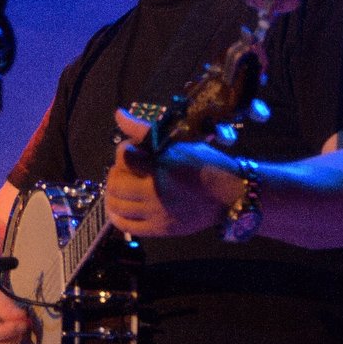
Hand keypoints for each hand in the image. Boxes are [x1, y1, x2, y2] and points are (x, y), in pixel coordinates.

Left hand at [105, 108, 243, 236]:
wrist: (229, 194)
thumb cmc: (205, 164)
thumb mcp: (178, 143)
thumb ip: (145, 130)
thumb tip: (118, 114)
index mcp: (162, 165)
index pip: (124, 156)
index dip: (122, 151)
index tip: (131, 150)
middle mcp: (156, 190)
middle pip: (115, 182)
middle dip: (115, 173)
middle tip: (125, 170)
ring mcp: (157, 212)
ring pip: (117, 205)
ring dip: (113, 194)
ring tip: (121, 188)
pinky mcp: (160, 229)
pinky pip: (127, 226)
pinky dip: (117, 216)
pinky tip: (120, 208)